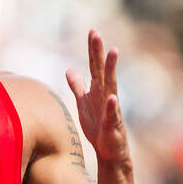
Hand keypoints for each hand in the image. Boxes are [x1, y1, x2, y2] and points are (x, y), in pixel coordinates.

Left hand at [65, 30, 128, 163]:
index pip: (94, 66)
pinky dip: (111, 106)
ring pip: (111, 86)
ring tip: (113, 52)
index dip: (92, 50)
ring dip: (111, 69)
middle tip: (96, 33)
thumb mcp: (83, 104)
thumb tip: (69, 70)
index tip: (92, 31)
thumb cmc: (97, 127)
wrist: (108, 152)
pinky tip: (112, 97)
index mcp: (98, 90)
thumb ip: (77, 87)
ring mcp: (111, 109)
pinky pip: (112, 114)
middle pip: (102, 70)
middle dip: (99, 52)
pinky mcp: (113, 125)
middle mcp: (106, 95)